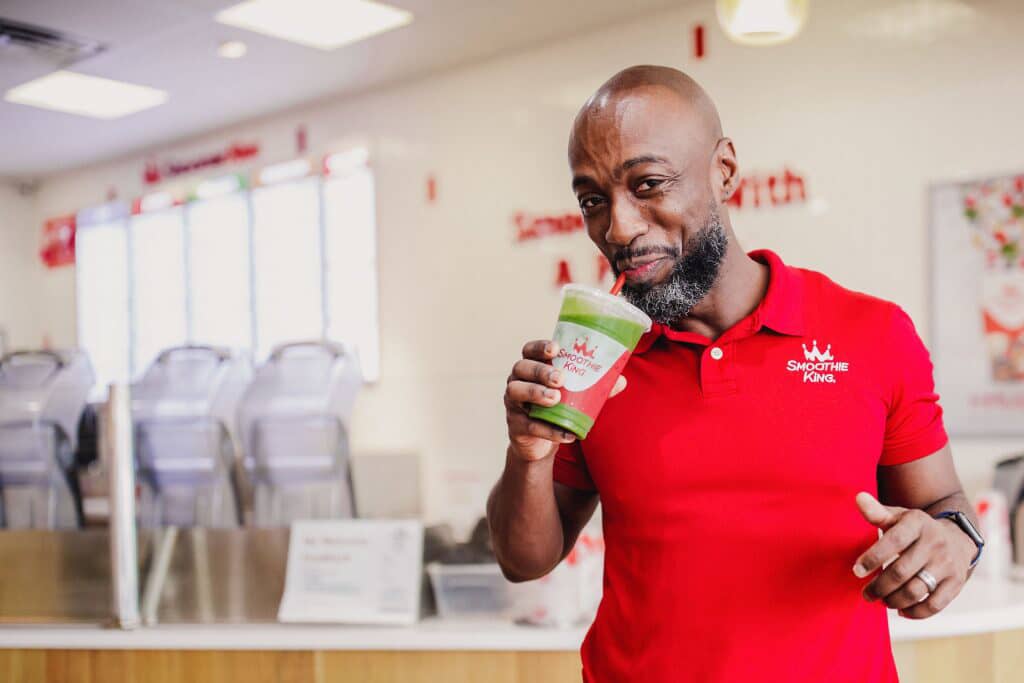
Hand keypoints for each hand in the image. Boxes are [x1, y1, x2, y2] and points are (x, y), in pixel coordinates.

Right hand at [504, 339, 626, 461]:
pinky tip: (566, 434)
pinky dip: (549, 430)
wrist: (541, 442)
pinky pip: (529, 425)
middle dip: (540, 371)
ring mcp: (513, 403)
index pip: (529, 350)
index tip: (556, 349)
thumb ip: (595, 386)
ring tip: (555, 399)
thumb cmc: (557, 408)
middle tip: (560, 379)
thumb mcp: (574, 394)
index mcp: (532, 367)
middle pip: (521, 367)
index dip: (539, 347)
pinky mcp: (516, 426)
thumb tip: (621, 380)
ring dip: (535, 393)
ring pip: (516, 391)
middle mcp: (518, 380)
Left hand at [853, 492, 973, 618]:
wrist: (957, 538)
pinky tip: (901, 610)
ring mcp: (947, 564)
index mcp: (917, 523)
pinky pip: (935, 605)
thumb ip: (877, 512)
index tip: (856, 571)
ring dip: (894, 600)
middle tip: (866, 594)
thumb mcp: (898, 517)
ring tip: (882, 600)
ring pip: (916, 590)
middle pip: (901, 571)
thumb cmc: (916, 529)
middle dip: (879, 586)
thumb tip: (858, 497)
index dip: (873, 558)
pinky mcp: (956, 583)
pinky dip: (915, 612)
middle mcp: (935, 543)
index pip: (893, 541)